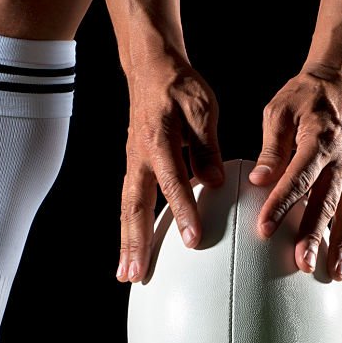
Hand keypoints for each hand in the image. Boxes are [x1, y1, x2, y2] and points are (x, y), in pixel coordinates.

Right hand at [116, 56, 222, 282]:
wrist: (151, 68)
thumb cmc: (180, 86)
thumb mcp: (202, 106)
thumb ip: (206, 145)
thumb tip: (214, 181)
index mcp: (159, 139)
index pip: (173, 181)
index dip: (183, 210)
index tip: (192, 238)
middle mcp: (140, 156)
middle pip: (135, 206)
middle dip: (136, 242)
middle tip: (137, 273)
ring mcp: (133, 164)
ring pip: (127, 210)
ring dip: (127, 243)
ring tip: (128, 274)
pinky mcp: (134, 169)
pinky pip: (129, 204)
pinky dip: (128, 230)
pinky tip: (131, 253)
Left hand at [249, 66, 341, 280]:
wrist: (341, 84)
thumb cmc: (304, 96)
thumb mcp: (279, 112)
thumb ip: (271, 148)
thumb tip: (258, 180)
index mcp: (319, 140)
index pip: (298, 178)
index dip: (281, 204)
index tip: (264, 228)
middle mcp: (340, 160)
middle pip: (325, 204)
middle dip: (314, 236)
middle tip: (302, 263)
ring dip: (339, 246)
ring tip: (333, 275)